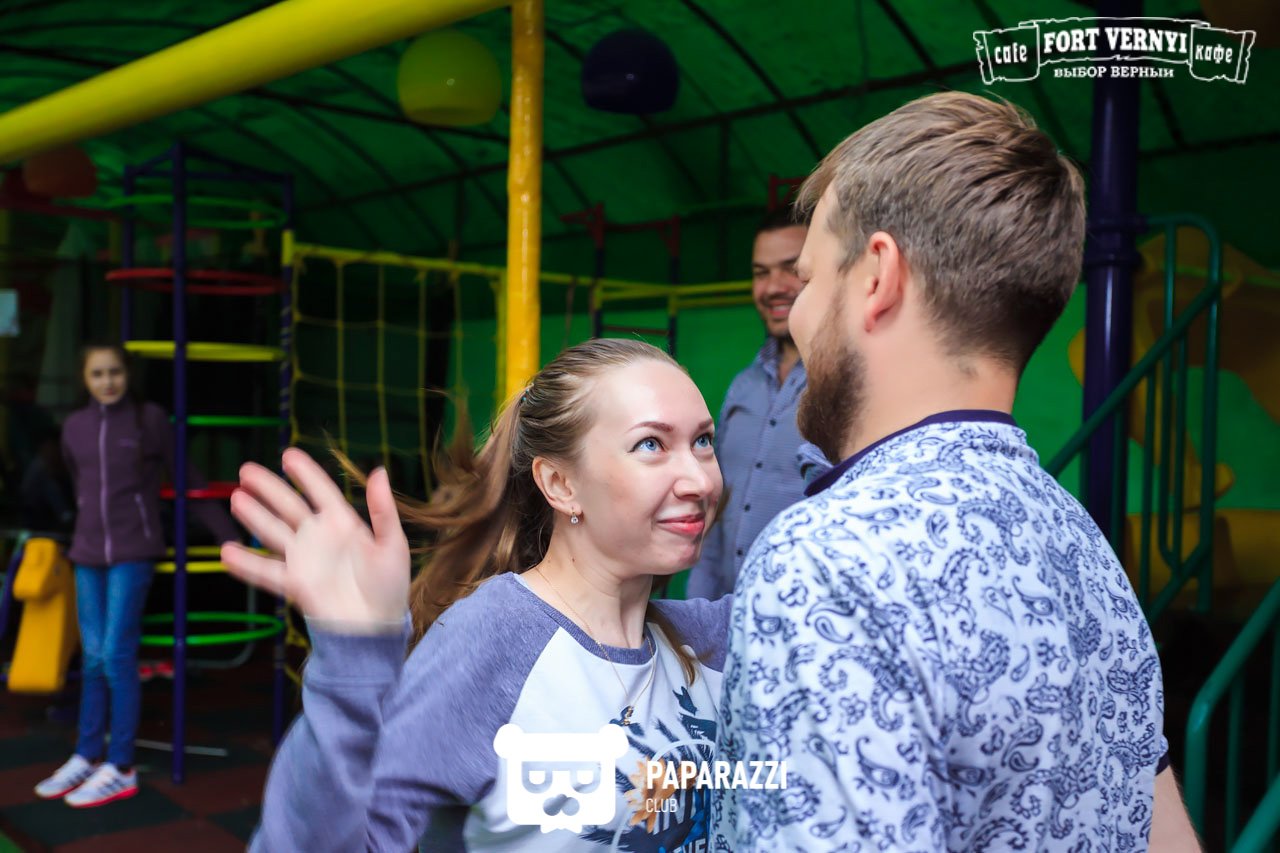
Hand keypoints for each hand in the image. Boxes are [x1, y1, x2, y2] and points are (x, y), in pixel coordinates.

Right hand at [220, 448, 409, 625]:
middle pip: (289, 507)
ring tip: (237, 498)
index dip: (306, 474)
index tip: (288, 455)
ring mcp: (305, 560)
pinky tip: (228, 552)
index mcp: (344, 524)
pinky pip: (267, 571)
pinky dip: (247, 564)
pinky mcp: (295, 584)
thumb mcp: (393, 544)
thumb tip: (379, 471)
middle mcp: (320, 538)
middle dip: (269, 489)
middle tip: (246, 471)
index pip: (321, 492)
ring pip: (274, 532)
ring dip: (255, 516)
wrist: (377, 627)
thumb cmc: (389, 586)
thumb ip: (383, 510)